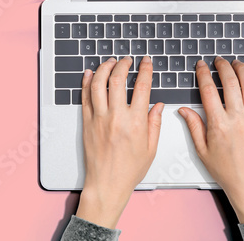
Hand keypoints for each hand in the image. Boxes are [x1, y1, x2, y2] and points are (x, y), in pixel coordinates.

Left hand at [76, 56, 163, 227]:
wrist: (106, 183)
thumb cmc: (129, 169)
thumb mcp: (151, 148)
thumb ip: (155, 123)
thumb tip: (158, 105)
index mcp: (136, 122)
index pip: (142, 87)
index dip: (145, 70)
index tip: (146, 62)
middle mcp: (116, 117)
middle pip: (118, 80)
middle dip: (123, 64)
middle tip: (127, 59)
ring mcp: (99, 119)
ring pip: (98, 85)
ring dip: (104, 69)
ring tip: (110, 62)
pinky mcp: (87, 123)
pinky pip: (85, 97)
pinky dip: (87, 82)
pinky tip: (91, 74)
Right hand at [178, 58, 243, 222]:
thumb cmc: (226, 169)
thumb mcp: (202, 150)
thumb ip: (194, 126)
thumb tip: (183, 109)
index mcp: (219, 125)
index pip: (208, 91)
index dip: (204, 74)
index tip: (201, 66)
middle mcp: (238, 118)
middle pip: (230, 83)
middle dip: (222, 67)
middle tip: (219, 61)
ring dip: (242, 70)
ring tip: (236, 63)